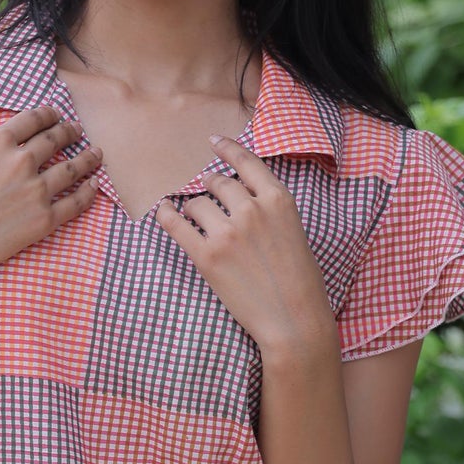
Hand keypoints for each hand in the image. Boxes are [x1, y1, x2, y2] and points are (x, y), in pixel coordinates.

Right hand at [0, 105, 102, 291]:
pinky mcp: (44, 220)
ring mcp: (35, 191)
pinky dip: (89, 192)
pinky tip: (94, 185)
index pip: (33, 118)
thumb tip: (12, 152)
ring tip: (96, 154)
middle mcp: (19, 161)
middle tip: (77, 131)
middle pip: (56, 139)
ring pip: (72, 168)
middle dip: (70, 132)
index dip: (50, 114)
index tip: (56, 115)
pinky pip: (76, 202)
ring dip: (88, 158)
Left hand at [155, 134, 337, 357]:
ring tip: (197, 220)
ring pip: (196, 202)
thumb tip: (242, 198)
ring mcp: (227, 232)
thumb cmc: (301, 282)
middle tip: (208, 198)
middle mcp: (252, 209)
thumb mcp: (295, 232)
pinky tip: (163, 211)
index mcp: (279, 200)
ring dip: (193, 208)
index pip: (247, 162)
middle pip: (217, 182)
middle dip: (210, 188)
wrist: (294, 321)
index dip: (227, 149)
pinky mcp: (207, 256)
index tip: (213, 142)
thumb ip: (270, 210)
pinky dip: (166, 215)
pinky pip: (175, 224)